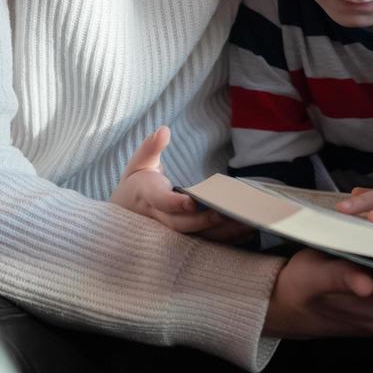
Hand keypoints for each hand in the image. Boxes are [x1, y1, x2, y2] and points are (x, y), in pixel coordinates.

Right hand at [111, 126, 254, 242]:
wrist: (126, 214)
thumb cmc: (136, 185)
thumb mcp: (138, 163)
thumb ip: (151, 147)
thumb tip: (163, 130)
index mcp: (146, 197)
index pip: (160, 201)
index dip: (175, 203)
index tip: (192, 202)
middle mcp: (158, 219)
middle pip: (180, 224)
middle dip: (203, 221)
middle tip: (226, 213)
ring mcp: (171, 232)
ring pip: (195, 237)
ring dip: (220, 232)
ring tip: (245, 223)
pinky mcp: (183, 239)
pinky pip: (204, 241)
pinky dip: (225, 238)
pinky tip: (246, 231)